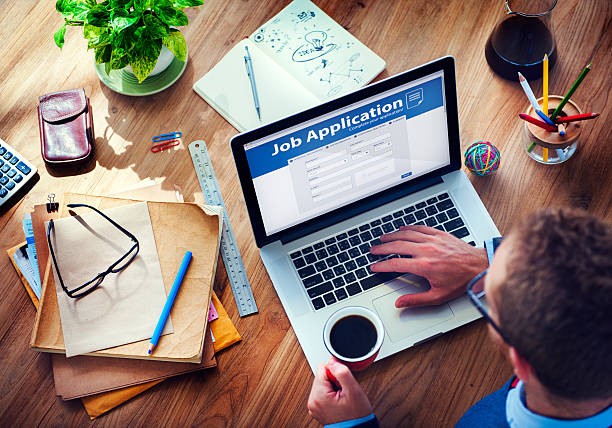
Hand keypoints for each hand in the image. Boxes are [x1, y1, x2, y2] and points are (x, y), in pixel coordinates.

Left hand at [307, 359, 372, 424]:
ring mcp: (314, 406)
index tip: (343, 383)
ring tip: (342, 397)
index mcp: (318, 396)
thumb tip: (332, 361)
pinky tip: (339, 400)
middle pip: (322, 375)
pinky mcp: (318, 408)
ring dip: (334, 386)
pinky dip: (332, 393)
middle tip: (344, 392)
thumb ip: (342, 372)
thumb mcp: (353, 390)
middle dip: (335, 380)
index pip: (323, 368)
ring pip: (323, 383)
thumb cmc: (357, 416)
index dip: (336, 372)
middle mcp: (312, 401)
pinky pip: (323, 392)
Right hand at [370, 225, 487, 307]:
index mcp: (424, 266)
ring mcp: (432, 240)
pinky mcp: (439, 234)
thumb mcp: (438, 296)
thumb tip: (400, 303)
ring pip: (406, 235)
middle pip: (397, 246)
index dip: (382, 266)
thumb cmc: (461, 281)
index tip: (375, 267)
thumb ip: (416, 300)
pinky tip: (401, 229)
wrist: (479, 266)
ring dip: (392, 236)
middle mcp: (426, 250)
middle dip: (382, 248)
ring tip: (382, 239)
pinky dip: (408, 228)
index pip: (395, 264)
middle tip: (373, 250)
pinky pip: (419, 228)